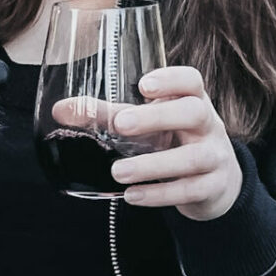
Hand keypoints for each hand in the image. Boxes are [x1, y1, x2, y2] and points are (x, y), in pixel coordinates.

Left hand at [108, 66, 242, 220]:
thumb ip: (106, 115)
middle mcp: (208, 125)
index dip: (171, 79)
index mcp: (192, 101)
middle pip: (194, 112)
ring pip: (194, 157)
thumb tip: (60, 110)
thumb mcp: (148, 125)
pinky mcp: (213, 187)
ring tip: (118, 172)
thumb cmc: (174, 141)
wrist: (215, 181)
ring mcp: (214, 156)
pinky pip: (190, 190)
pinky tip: (133, 195)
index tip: (143, 85)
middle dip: (158, 117)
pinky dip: (160, 194)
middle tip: (121, 124)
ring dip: (153, 165)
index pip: (192, 81)